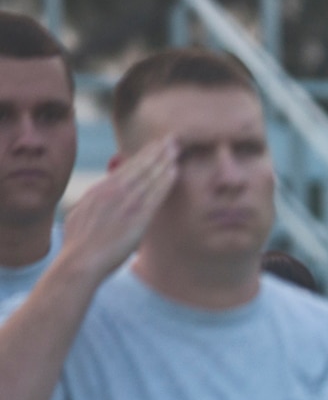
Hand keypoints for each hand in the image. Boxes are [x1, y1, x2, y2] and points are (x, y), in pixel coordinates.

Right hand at [57, 135, 179, 284]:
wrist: (81, 261)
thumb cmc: (79, 244)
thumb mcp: (81, 215)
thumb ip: (93, 203)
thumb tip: (98, 197)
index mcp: (100, 190)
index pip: (125, 168)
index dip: (141, 156)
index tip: (153, 147)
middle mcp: (114, 191)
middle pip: (139, 166)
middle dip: (155, 151)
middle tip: (171, 138)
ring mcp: (126, 203)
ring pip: (149, 175)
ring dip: (164, 160)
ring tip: (177, 148)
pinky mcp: (138, 217)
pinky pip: (155, 193)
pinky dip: (165, 180)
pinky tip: (175, 170)